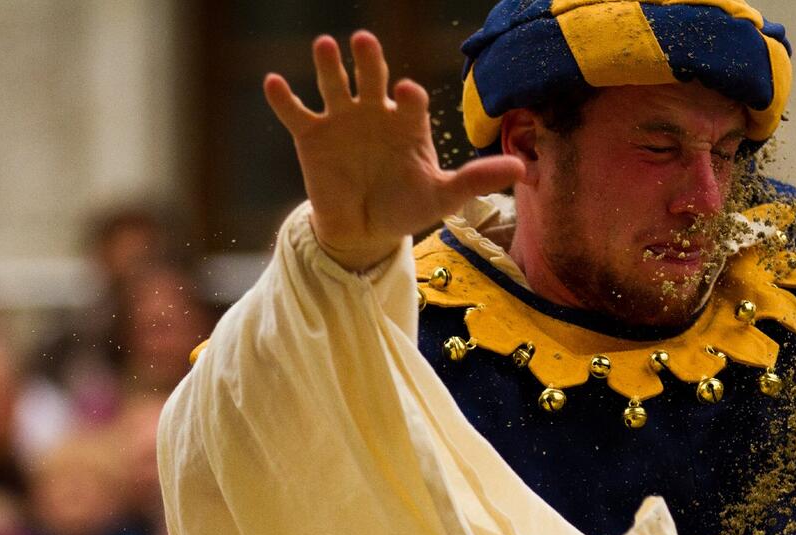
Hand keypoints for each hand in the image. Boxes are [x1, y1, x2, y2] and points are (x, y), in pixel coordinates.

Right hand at [264, 31, 524, 271]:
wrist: (364, 231)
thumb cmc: (406, 207)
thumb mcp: (443, 196)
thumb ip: (476, 179)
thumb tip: (521, 170)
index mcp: (408, 121)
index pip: (410, 100)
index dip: (409, 96)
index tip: (408, 94)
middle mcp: (374, 111)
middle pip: (372, 76)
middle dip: (369, 60)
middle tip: (365, 42)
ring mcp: (342, 120)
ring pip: (334, 84)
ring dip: (328, 65)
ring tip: (323, 46)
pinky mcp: (311, 136)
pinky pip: (296, 113)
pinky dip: (283, 98)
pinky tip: (274, 82)